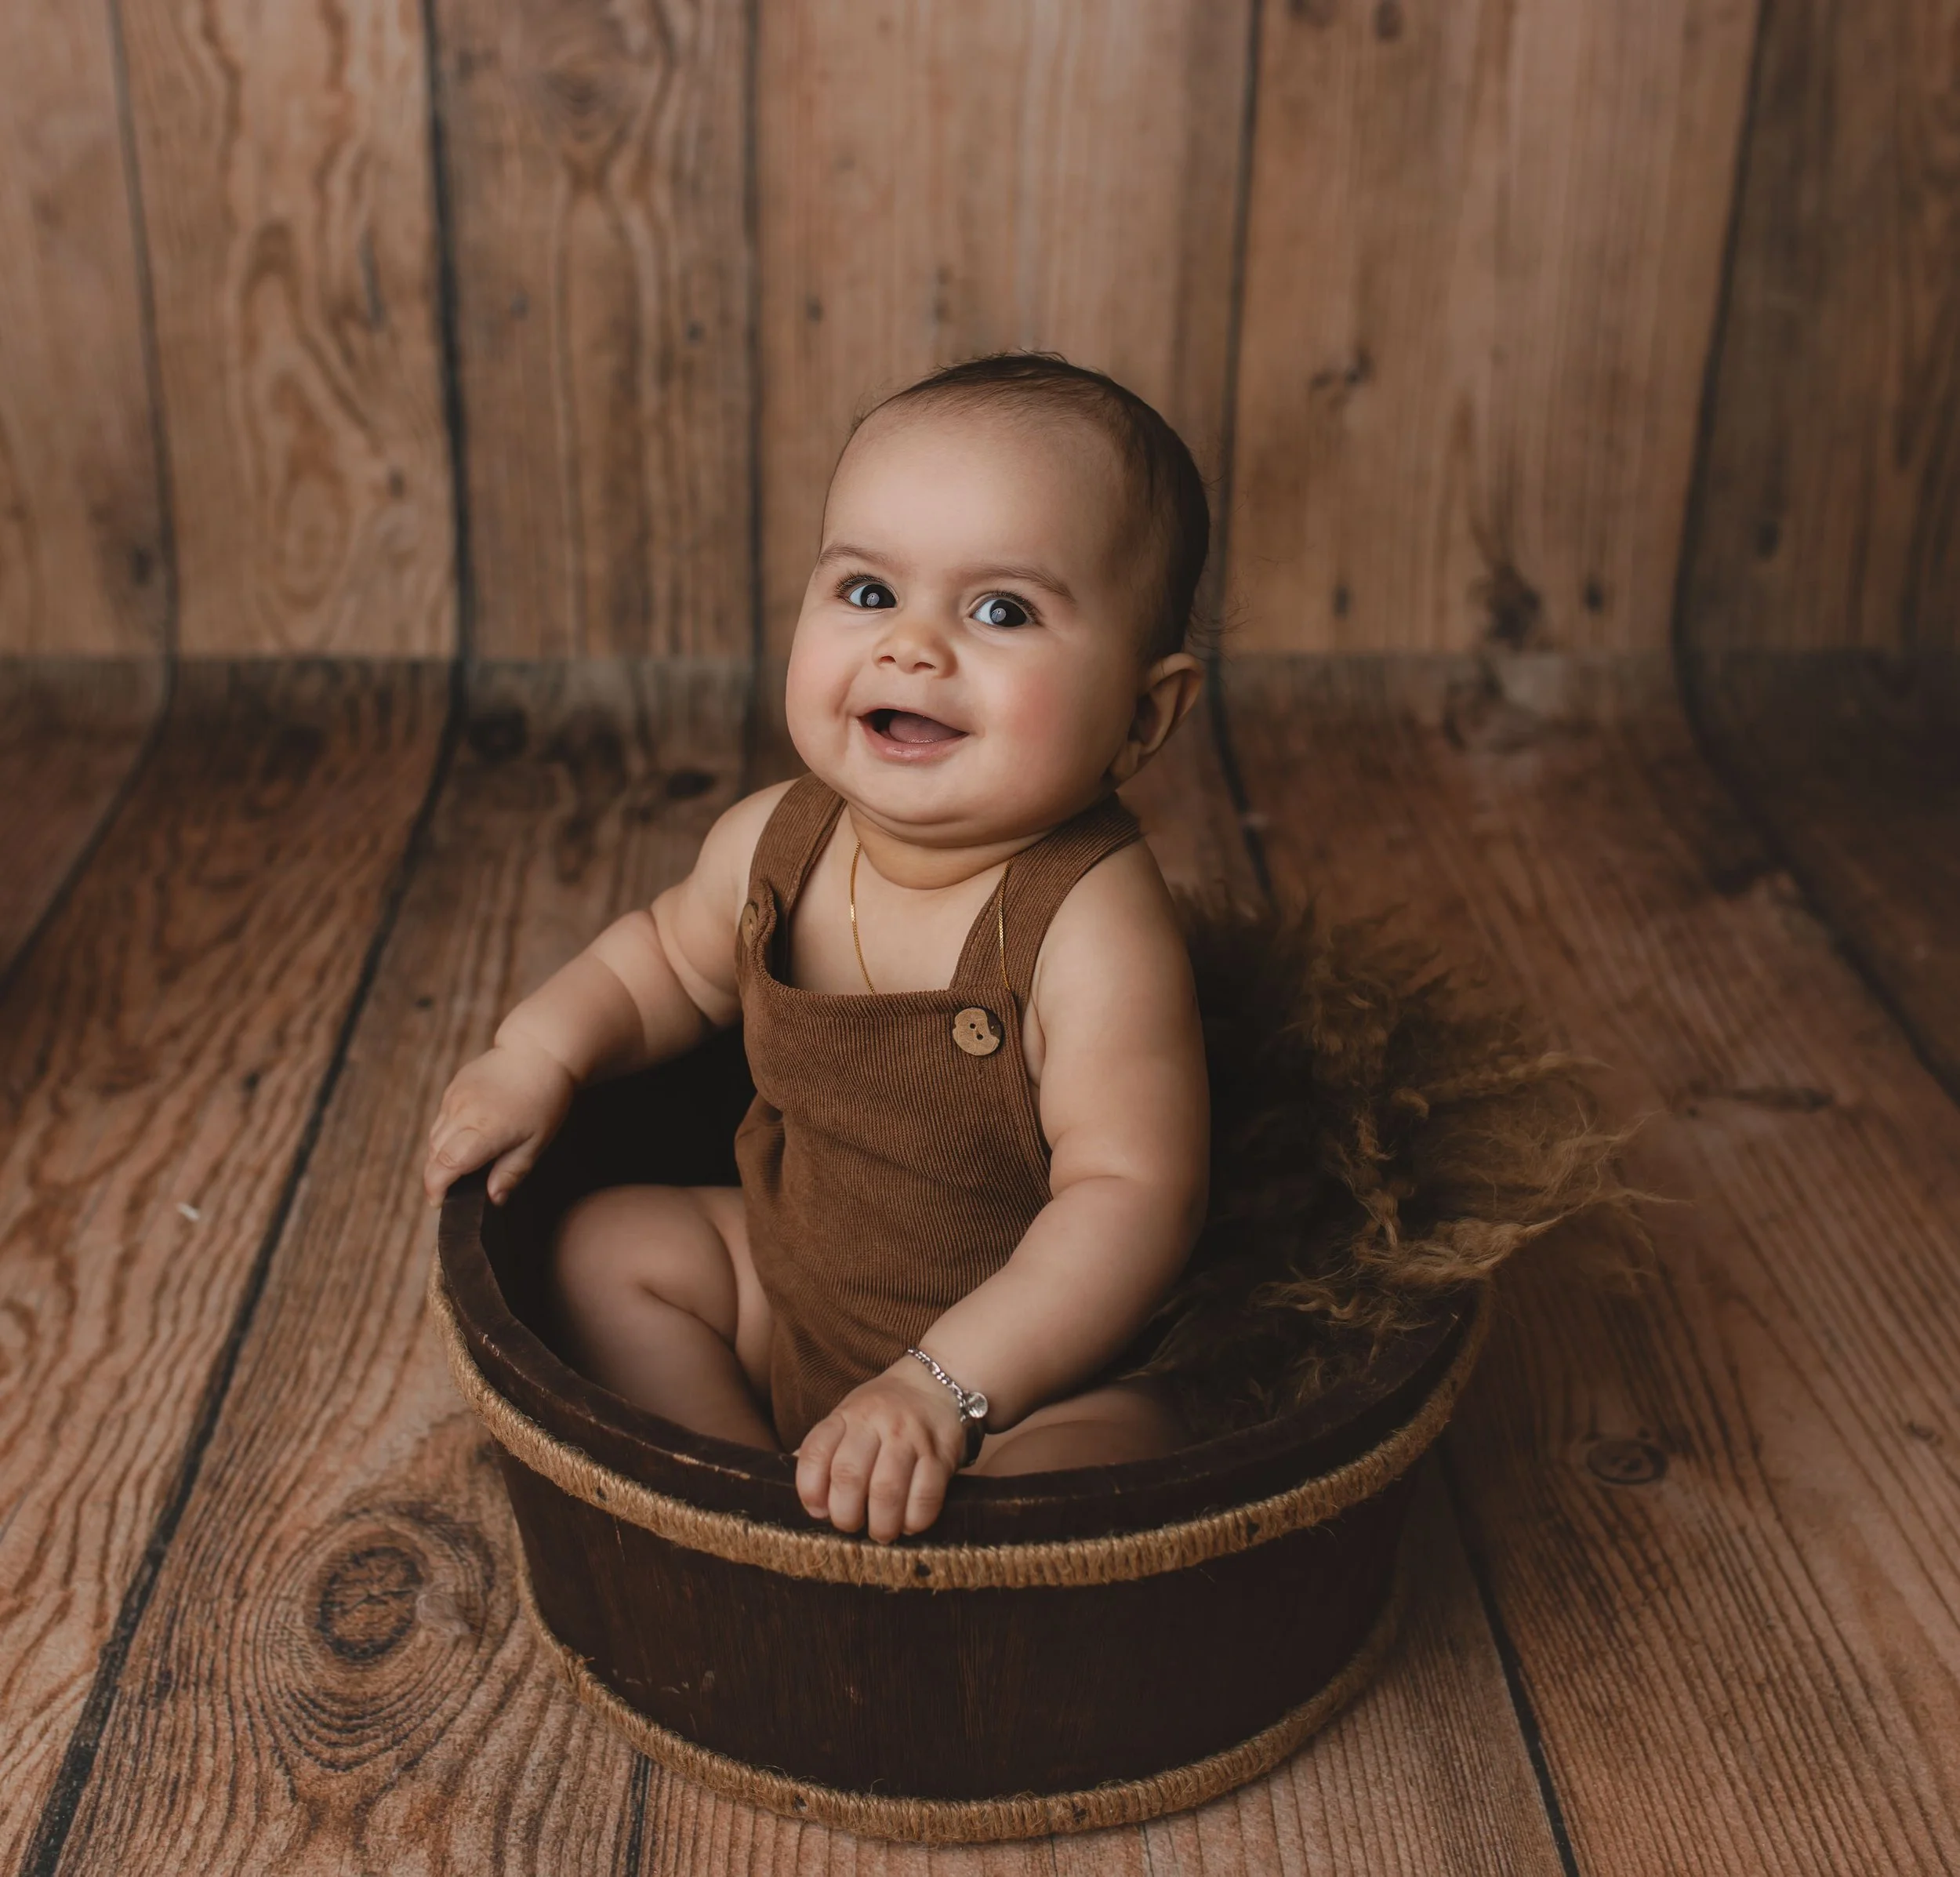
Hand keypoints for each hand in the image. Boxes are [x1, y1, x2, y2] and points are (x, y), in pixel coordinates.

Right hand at [423, 1037, 575, 1206]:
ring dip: (439, 1158)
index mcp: (486, 1129)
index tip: (439, 1203)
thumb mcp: (537, 1142)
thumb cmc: (545, 1099)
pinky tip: (462, 1142)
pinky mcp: (453, 1088)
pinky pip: (441, 1120)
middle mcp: (464, 1113)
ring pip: (434, 1137)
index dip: (436, 1187)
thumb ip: (512, 1173)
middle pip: (435, 1154)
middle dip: (436, 1177)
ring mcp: (455, 1098)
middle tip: (449, 1193)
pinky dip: (445, 1137)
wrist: (539, 1052)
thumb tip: (493, 1200)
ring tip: (457, 1170)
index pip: (447, 1164)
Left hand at [795, 1358, 968, 1541]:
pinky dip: (914, 1520)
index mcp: (846, 1415)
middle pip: (848, 1477)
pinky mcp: (941, 1453)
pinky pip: (925, 1496)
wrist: (938, 1384)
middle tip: (852, 1525)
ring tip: (880, 1532)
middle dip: (845, 1515)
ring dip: (880, 1525)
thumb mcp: (848, 1417)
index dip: (808, 1490)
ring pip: (886, 1491)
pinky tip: (910, 1523)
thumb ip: (822, 1448)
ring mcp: (910, 1436)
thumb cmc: (884, 1411)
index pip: (814, 1453)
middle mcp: (876, 1422)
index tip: (817, 1510)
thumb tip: (784, 1482)